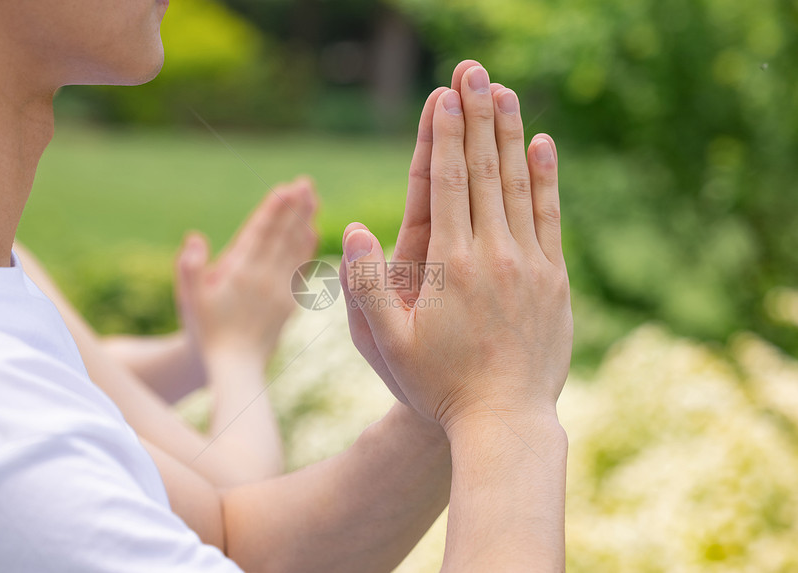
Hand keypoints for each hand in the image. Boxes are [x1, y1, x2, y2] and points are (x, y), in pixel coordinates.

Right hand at [176, 178, 318, 364]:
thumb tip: (195, 238)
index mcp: (240, 274)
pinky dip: (306, 247)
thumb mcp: (189, 300)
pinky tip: (311, 232)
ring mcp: (280, 290)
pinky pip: (300, 268)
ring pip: (295, 249)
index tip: (286, 188)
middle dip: (295, 208)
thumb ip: (190, 269)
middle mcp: (265, 279)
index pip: (261, 235)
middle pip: (283, 236)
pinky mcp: (289, 302)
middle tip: (306, 182)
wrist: (233, 367)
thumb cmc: (205, 330)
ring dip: (304, 221)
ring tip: (312, 198)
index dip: (274, 211)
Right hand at [341, 63, 571, 429]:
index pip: (445, 181)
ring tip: (505, 92)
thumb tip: (354, 227)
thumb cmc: (437, 384)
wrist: (504, 421)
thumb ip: (366, 283)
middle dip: (477, 116)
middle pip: (483, 170)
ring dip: (510, 134)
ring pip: (518, 185)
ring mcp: (528, 263)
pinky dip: (547, 177)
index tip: (445, 93)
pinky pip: (549, 216)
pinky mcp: (553, 278)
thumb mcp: (385, 342)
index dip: (443, 133)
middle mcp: (491, 253)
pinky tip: (544, 144)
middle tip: (474, 70)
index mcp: (448, 263)